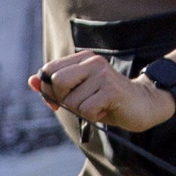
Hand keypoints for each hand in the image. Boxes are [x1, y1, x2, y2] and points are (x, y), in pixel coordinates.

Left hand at [32, 52, 173, 132]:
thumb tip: (31, 81)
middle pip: (57, 82)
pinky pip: (86, 109)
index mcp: (83, 59)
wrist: (144, 105)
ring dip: (82, 111)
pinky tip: (106, 111)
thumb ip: (55, 87)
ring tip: (99, 107)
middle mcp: (92, 62)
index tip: (58, 101)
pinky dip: (93, 117)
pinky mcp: (111, 90)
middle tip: (82, 104)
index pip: (49, 71)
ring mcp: (103, 75)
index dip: (48, 90)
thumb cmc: (109, 101)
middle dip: (64, 100)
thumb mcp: (80, 93)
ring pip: (72, 100)